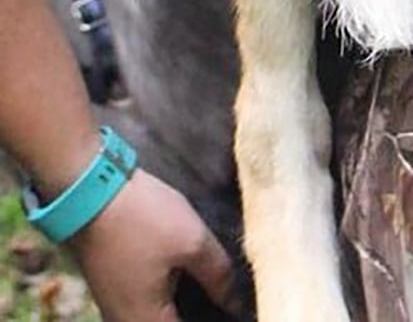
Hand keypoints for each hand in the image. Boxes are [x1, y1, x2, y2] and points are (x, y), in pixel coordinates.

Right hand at [72, 170, 236, 320]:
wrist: (89, 192)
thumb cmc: (142, 218)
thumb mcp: (191, 241)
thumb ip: (218, 276)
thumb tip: (234, 302)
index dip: (216, 319)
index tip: (234, 307)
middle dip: (200, 312)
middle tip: (226, 292)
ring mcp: (116, 308)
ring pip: (159, 316)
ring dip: (184, 305)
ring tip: (212, 284)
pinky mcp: (113, 290)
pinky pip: (147, 304)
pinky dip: (168, 295)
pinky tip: (187, 274)